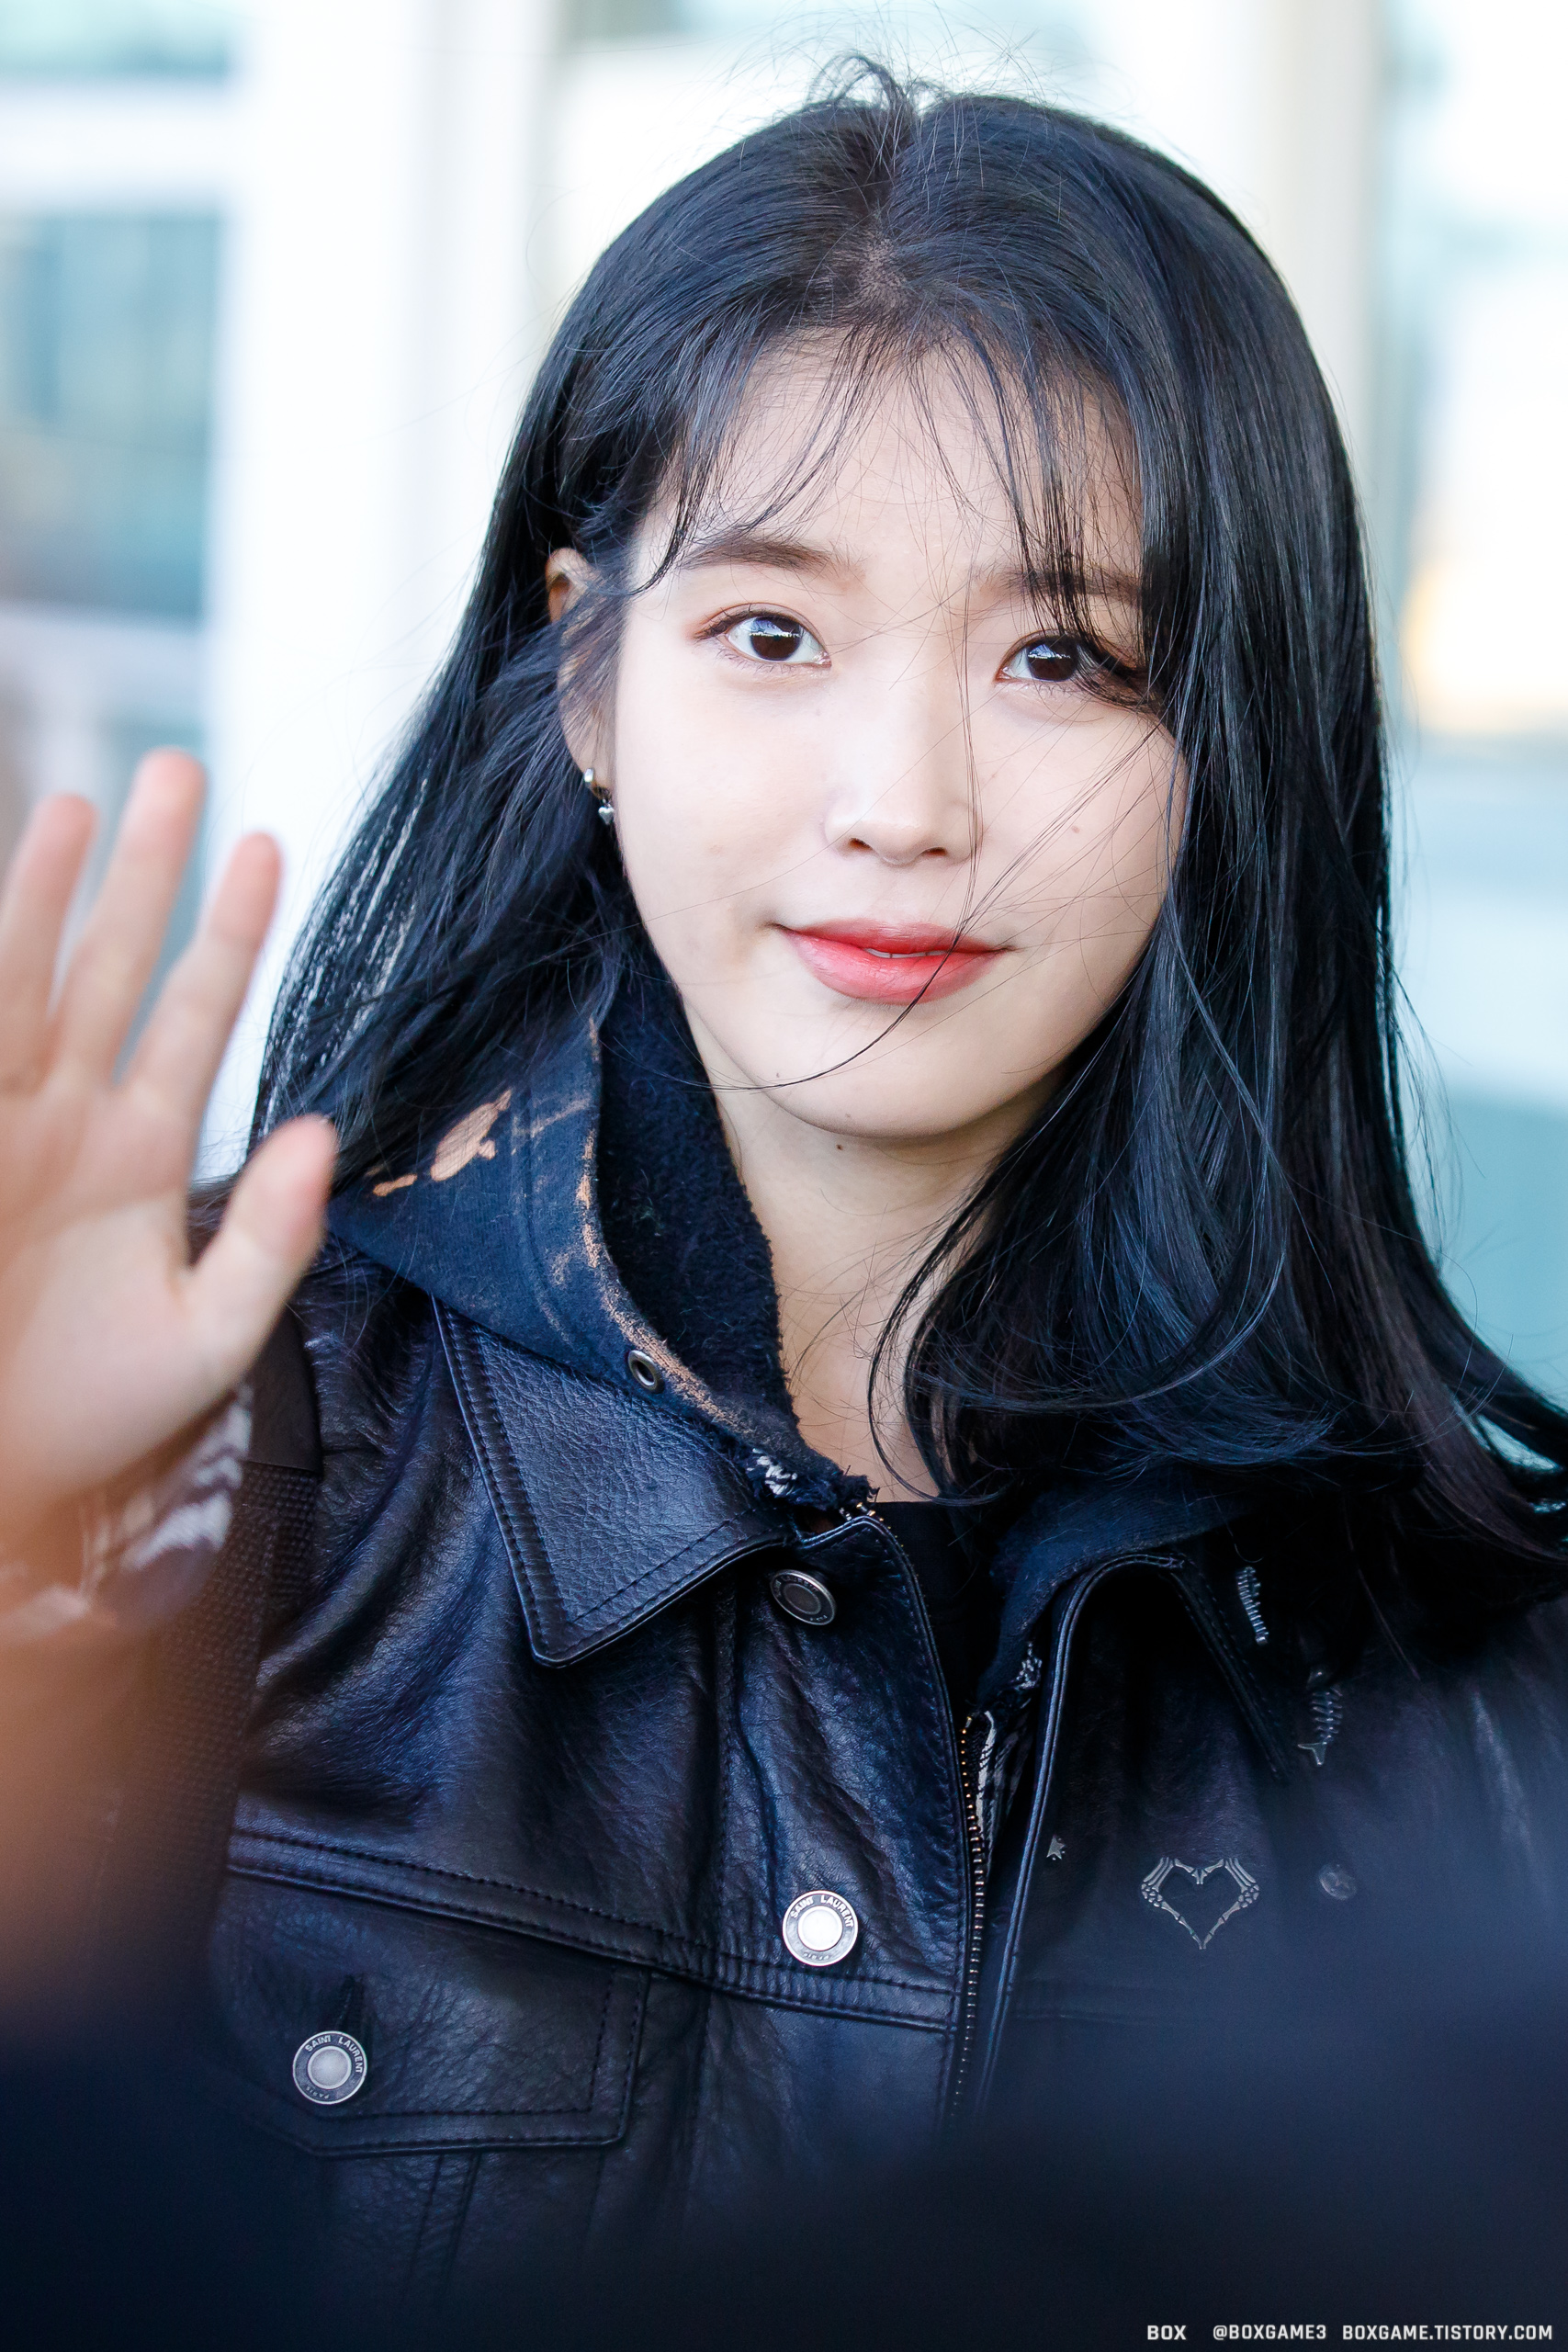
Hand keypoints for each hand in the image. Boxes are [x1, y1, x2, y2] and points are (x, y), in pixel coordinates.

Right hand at [0, 751, 334, 1546]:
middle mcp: (69, 1118)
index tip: (268, 844)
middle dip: (146, 872)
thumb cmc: (90, 1422)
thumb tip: (320, 1130)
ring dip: (50, 890)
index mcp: (142, 1154)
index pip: (195, 1016)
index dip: (230, 931)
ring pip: (28, 977)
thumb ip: (271, 1239)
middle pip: (114, 966)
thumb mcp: (206, 1342)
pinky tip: (9, 884)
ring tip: (83, 799)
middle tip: (179, 767)